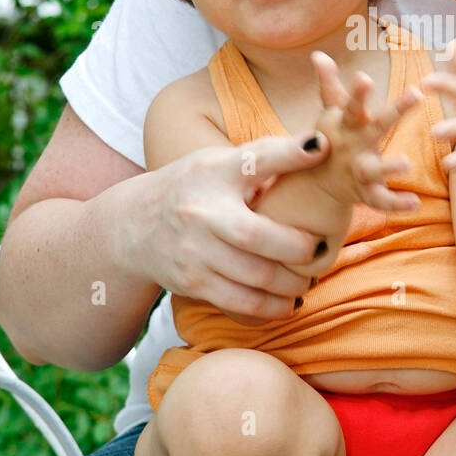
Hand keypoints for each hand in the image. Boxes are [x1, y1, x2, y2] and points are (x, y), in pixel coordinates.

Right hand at [128, 132, 336, 322]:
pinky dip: (272, 307)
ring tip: (308, 278)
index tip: (322, 148)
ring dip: (292, 283)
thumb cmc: (194, 187)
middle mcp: (202, 211)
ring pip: (256, 277)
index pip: (255, 158)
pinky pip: (242, 303)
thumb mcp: (220, 162)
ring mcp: (194, 251)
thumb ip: (264, 159)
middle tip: (322, 249)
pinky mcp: (192, 283)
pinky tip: (288, 302)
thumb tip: (321, 147)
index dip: (290, 153)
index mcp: (215, 172)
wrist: (134, 226)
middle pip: (259, 236)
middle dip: (300, 248)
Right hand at [307, 50, 422, 212]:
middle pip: (375, 127)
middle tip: (415, 94)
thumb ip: (329, 84)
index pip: (353, 105)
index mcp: (349, 124)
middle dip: (394, 112)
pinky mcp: (365, 194)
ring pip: (373, 169)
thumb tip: (317, 54)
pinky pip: (381, 200)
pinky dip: (397, 203)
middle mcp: (353, 146)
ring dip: (389, 166)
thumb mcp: (331, 113)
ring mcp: (358, 171)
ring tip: (407, 163)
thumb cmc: (332, 138)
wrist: (317, 182)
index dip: (358, 92)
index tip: (365, 77)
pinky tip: (415, 203)